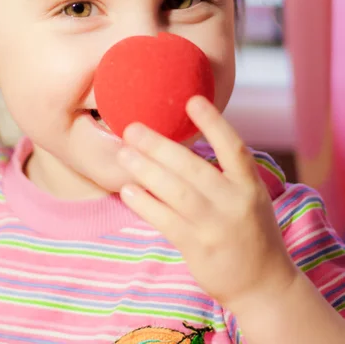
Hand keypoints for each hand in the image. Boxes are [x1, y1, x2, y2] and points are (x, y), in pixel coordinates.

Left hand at [118, 95, 298, 312]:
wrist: (262, 285)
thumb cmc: (248, 230)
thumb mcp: (249, 196)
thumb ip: (222, 172)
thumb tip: (179, 141)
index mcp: (249, 185)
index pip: (234, 148)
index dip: (214, 123)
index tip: (192, 100)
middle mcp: (235, 203)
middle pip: (193, 169)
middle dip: (159, 146)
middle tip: (132, 128)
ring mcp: (216, 227)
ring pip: (176, 193)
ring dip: (146, 171)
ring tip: (123, 153)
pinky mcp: (198, 249)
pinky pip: (166, 221)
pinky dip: (145, 204)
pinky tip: (128, 189)